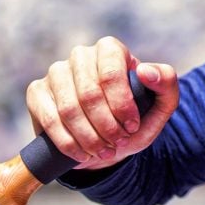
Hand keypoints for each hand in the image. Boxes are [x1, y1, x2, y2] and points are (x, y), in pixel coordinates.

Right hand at [26, 36, 179, 169]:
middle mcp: (81, 55)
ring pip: (68, 108)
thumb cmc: (136, 118)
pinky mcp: (37, 92)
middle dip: (106, 125)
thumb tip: (145, 71)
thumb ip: (166, 83)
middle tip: (118, 142)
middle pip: (89, 93)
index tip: (132, 127)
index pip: (111, 74)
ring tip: (104, 151)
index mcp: (111, 49)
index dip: (122, 105)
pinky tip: (83, 154)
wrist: (109, 141)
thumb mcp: (161, 104)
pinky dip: (68, 142)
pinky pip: (49, 119)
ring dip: (89, 137)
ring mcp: (56, 72)